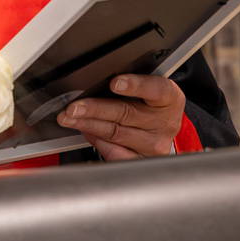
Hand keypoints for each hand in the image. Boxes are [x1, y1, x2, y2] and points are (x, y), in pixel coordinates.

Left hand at [55, 74, 186, 160]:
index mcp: (169, 98)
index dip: (135, 86)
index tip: (115, 83)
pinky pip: (116, 153)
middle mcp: (164, 123)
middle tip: (74, 107)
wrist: (164, 127)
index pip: (155, 89)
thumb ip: (130, 83)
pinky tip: (85, 132)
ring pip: (116, 134)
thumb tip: (94, 80)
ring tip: (70, 118)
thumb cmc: (152, 103)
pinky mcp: (143, 160)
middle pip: (126, 114)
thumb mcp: (149, 87)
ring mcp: (154, 145)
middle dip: (95, 109)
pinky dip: (97, 141)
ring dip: (88, 125)